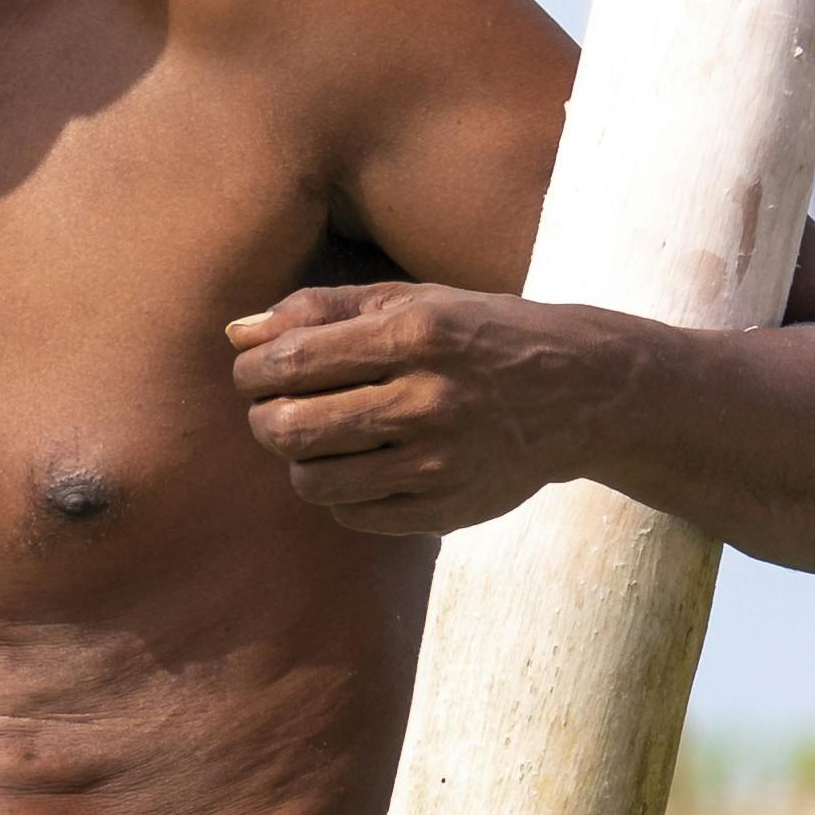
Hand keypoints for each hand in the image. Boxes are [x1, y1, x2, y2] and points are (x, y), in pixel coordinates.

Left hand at [224, 282, 622, 538]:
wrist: (578, 393)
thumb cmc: (477, 335)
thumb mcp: (411, 300)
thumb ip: (320, 309)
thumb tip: (236, 335)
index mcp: (415, 335)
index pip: (292, 362)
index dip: (252, 371)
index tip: (254, 372)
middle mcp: (427, 399)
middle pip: (292, 427)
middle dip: (263, 418)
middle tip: (273, 409)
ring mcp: (439, 462)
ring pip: (314, 480)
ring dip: (298, 459)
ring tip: (318, 438)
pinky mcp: (447, 508)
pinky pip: (352, 513)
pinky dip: (339, 492)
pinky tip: (359, 464)